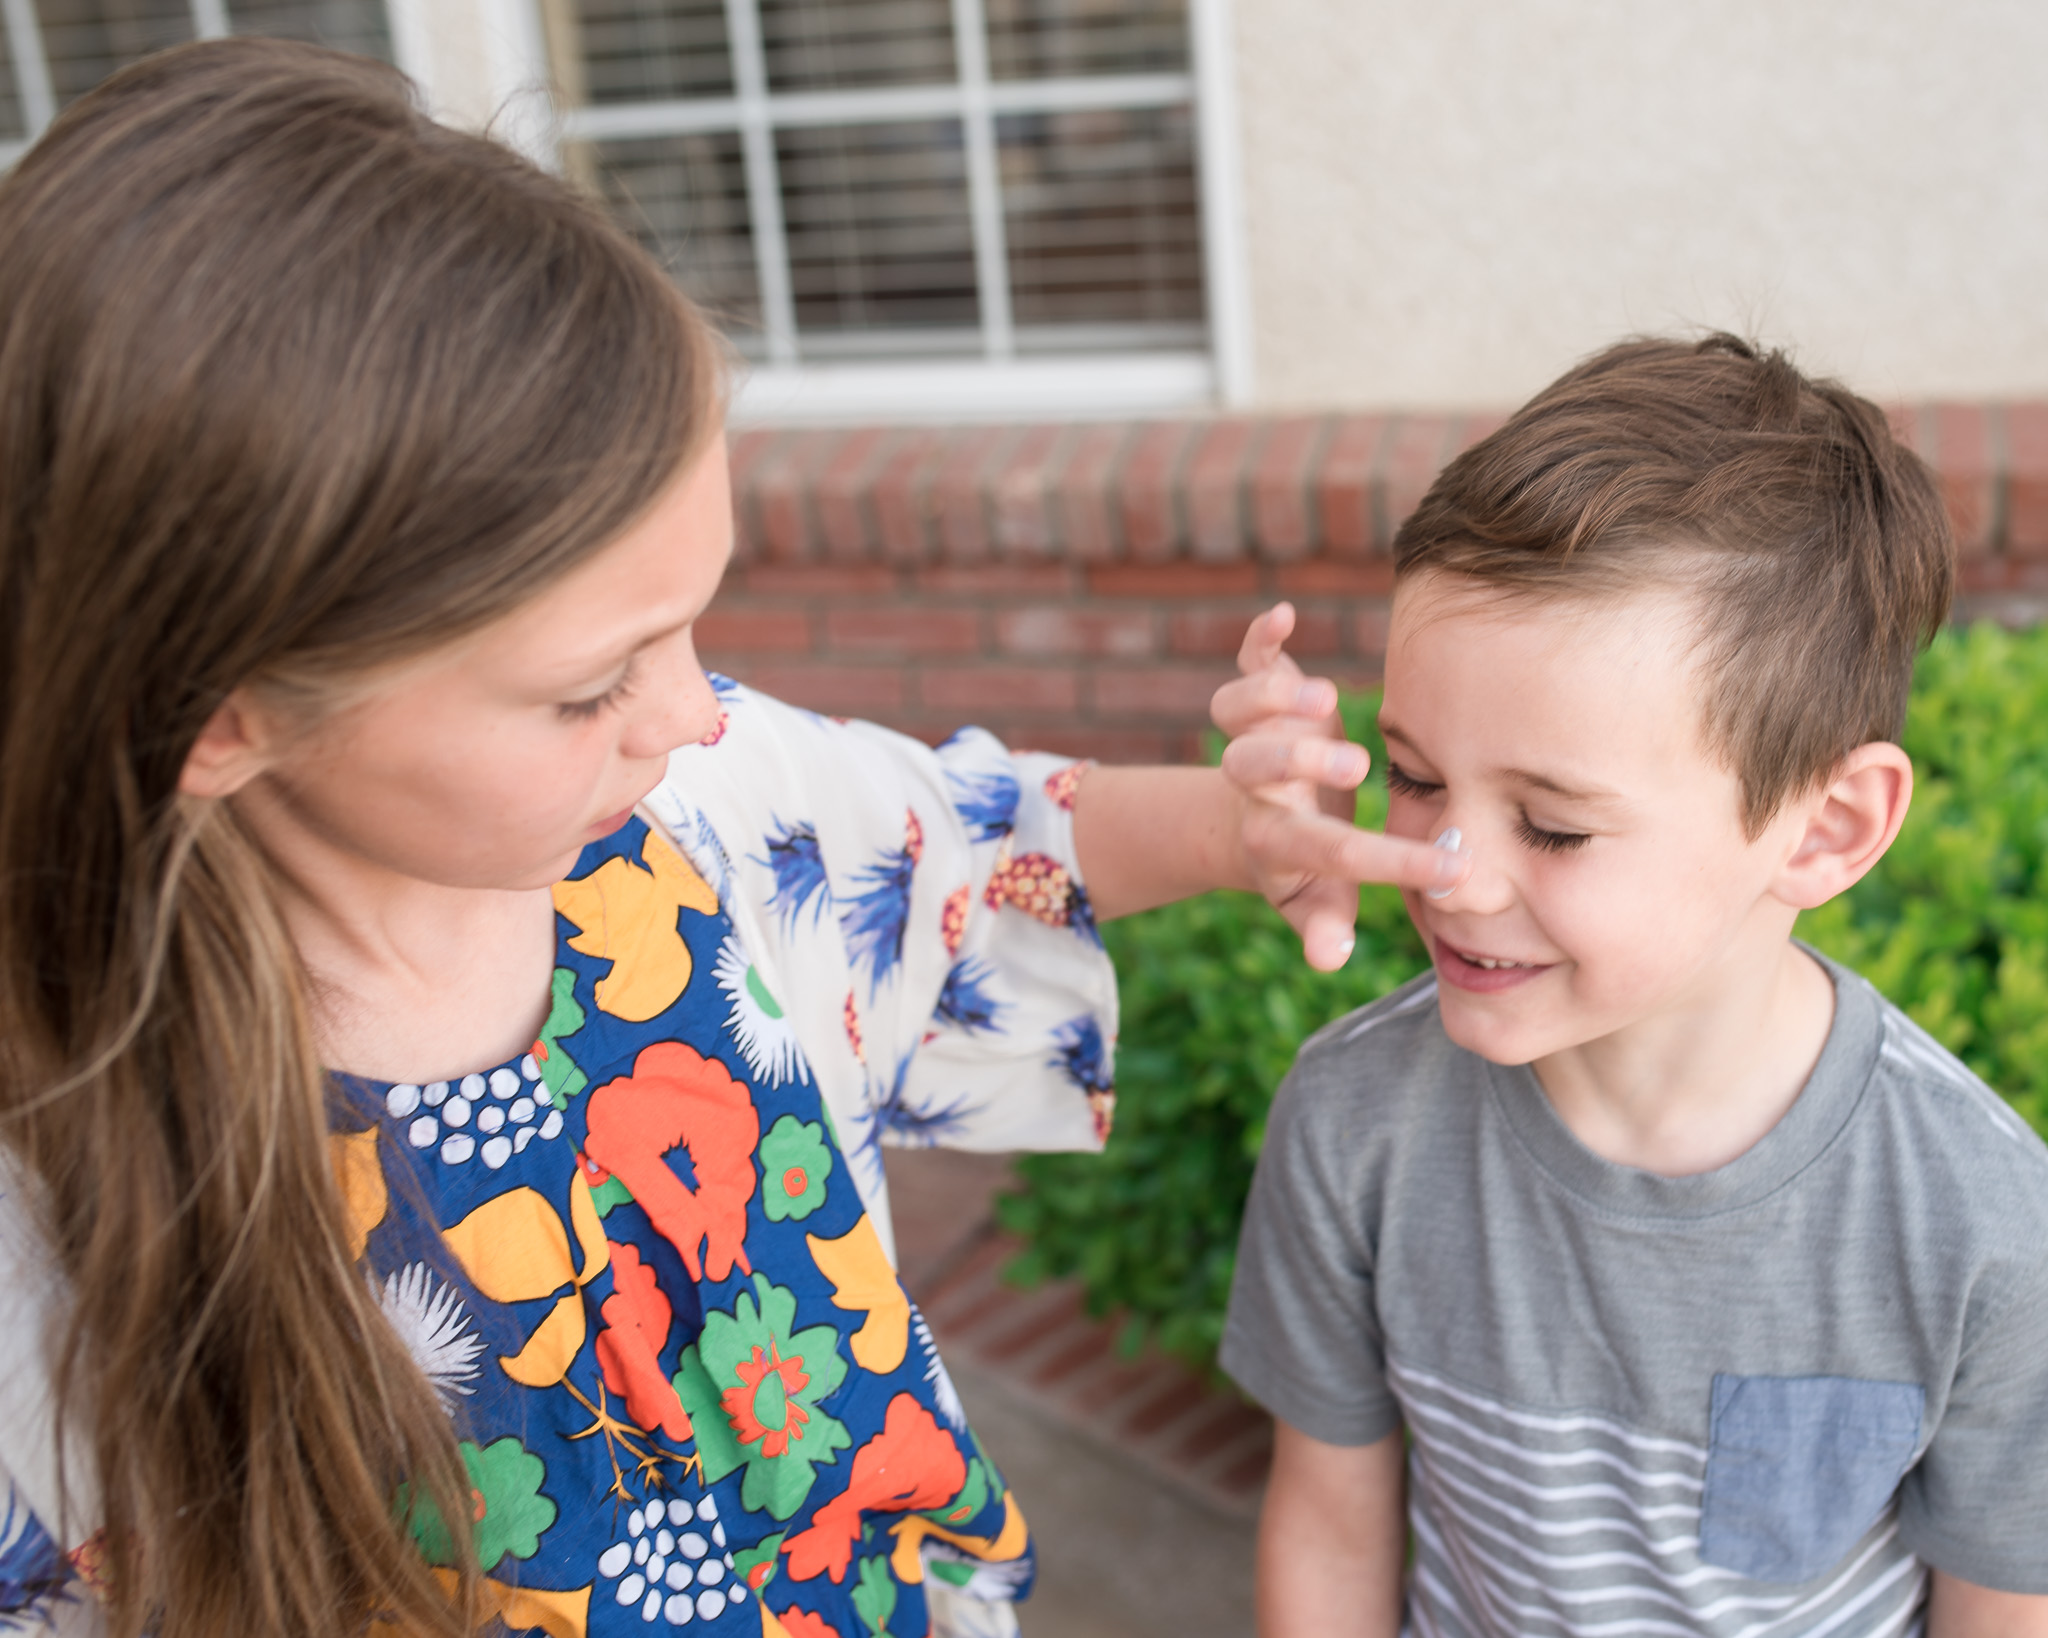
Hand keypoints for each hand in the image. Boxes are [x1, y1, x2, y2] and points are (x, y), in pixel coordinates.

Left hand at [1212, 604, 1469, 970]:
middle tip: (1354, 766)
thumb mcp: (1315, 902)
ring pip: (1235, 712)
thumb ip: (1322, 927)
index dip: (1391, 865)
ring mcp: (1251, 735)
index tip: (1451, 868)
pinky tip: (1282, 616)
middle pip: (1251, 769)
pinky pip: (1244, 664)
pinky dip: (1259, 641)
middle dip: (1296, 761)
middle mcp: (1256, 787)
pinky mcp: (1256, 696)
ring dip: (1270, 699)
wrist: (1253, 824)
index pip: (1329, 851)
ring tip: (1324, 698)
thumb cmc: (1304, 864)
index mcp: (1277, 840)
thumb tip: (1330, 959)